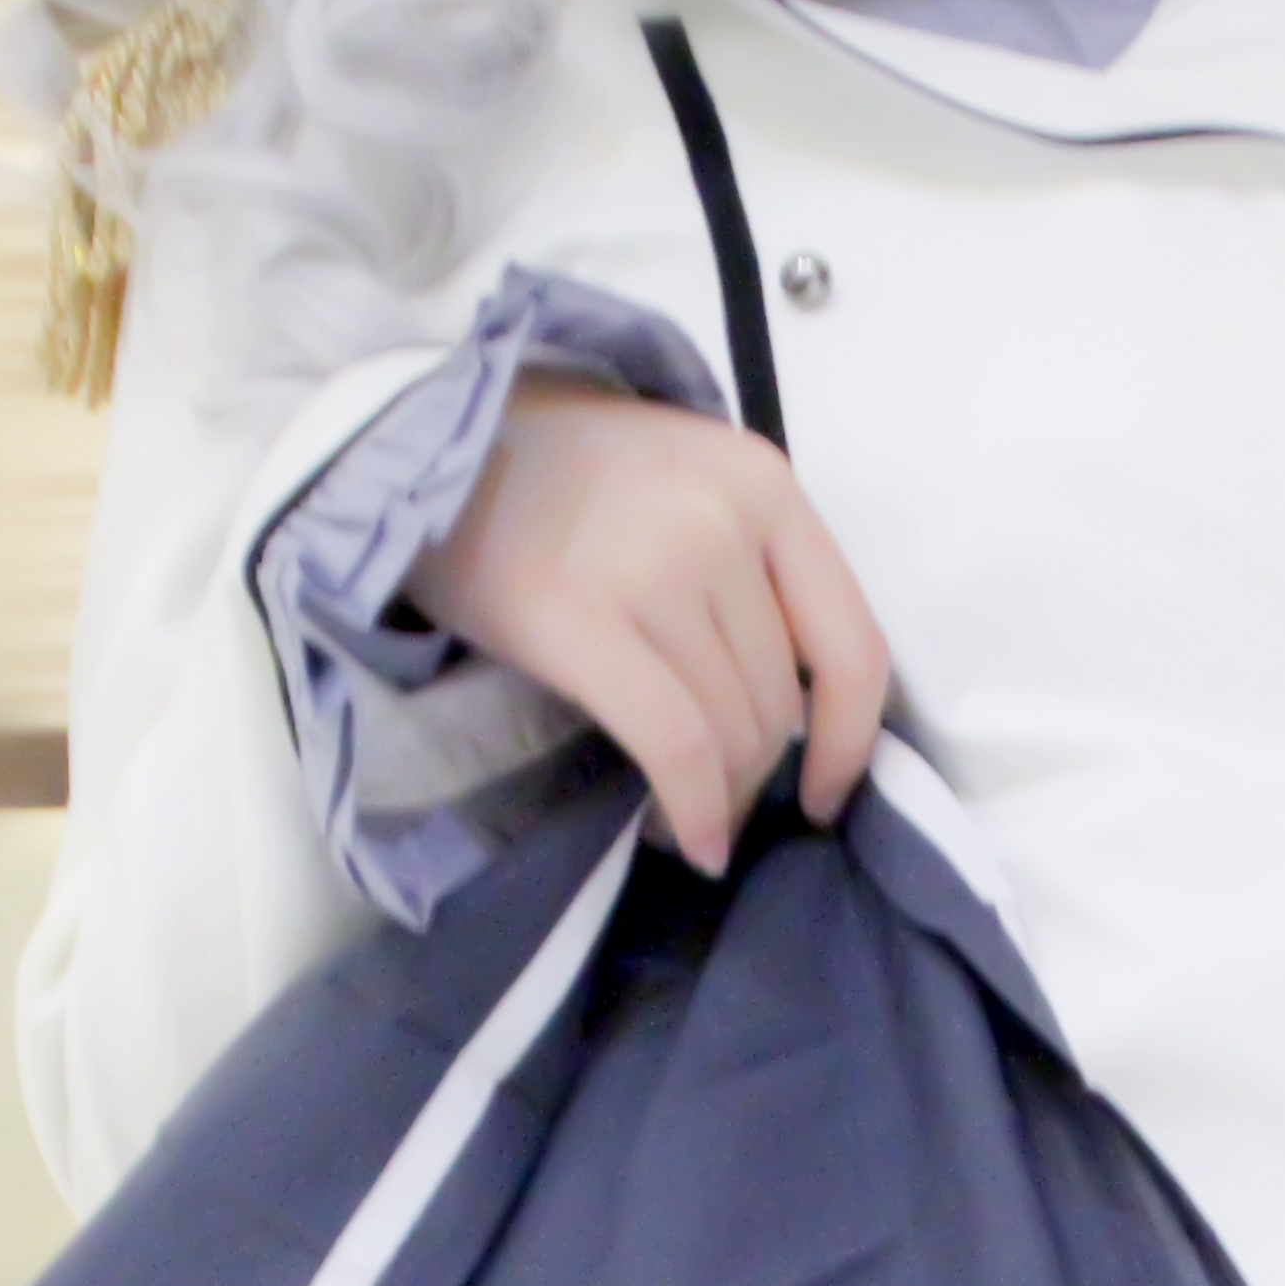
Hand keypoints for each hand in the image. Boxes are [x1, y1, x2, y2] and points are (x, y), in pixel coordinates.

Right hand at [408, 379, 891, 880]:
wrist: (431, 447)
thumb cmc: (565, 482)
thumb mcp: (690, 487)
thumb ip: (757, 572)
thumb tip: (804, 719)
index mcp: (765, 484)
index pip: (853, 645)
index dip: (853, 743)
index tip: (827, 793)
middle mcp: (722, 519)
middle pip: (779, 701)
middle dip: (758, 774)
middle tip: (715, 799)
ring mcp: (655, 566)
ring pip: (733, 732)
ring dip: (719, 798)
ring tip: (680, 811)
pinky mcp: (579, 620)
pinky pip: (676, 747)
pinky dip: (693, 810)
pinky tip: (685, 838)